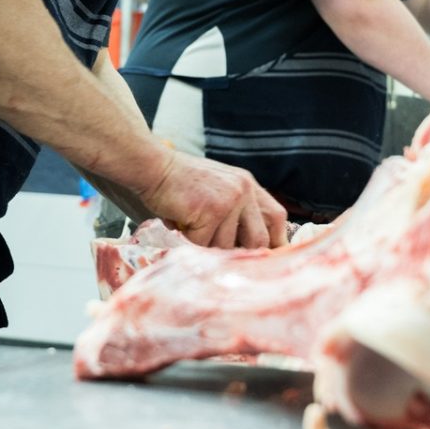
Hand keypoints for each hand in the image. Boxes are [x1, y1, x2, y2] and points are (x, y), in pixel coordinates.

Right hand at [139, 149, 287, 249]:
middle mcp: (244, 191)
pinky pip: (205, 244)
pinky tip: (180, 228)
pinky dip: (190, 244)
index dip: (274, 241)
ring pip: (226, 246)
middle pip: (259, 239)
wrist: (153, 167)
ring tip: (190, 232)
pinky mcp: (212, 210)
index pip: (276, 217)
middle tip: (223, 261)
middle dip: (240, 255)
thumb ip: (233, 210)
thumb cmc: (179, 183)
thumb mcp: (216, 189)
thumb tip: (246, 247)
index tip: (266, 259)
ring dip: (206, 248)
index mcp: (248, 185)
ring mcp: (230, 200)